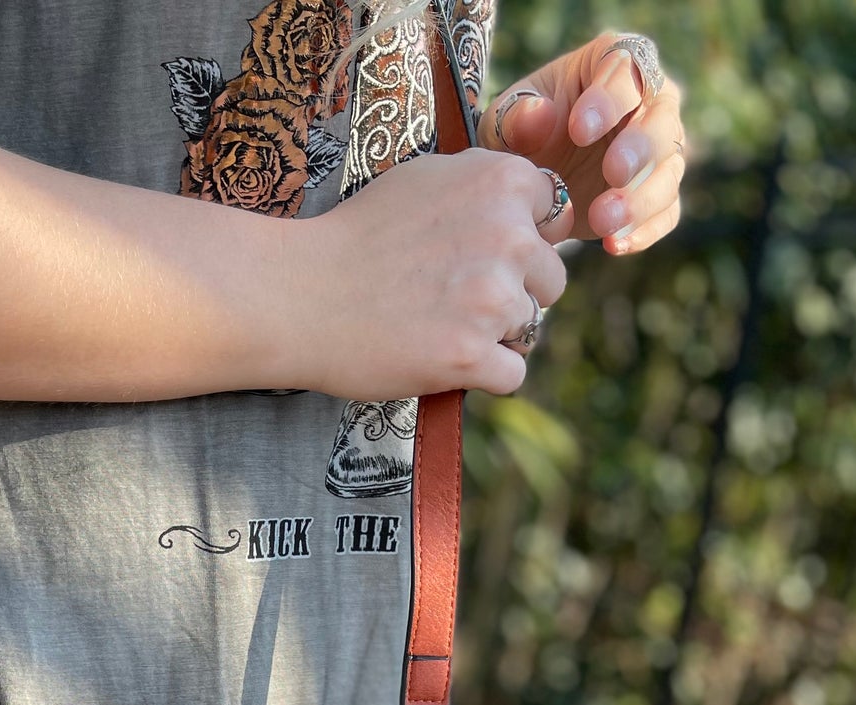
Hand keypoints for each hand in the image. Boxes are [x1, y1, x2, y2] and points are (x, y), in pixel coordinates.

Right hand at [307, 148, 570, 398]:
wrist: (300, 295)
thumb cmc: (356, 236)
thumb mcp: (425, 177)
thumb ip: (484, 187)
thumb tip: (532, 203)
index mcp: (502, 181)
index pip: (555, 215)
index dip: (523, 239)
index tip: (480, 253)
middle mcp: (509, 235)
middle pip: (552, 280)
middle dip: (516, 293)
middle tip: (456, 299)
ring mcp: (492, 299)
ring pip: (532, 328)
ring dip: (495, 335)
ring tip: (441, 327)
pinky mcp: (471, 356)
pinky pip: (512, 375)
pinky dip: (483, 375)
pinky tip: (442, 359)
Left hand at [481, 31, 686, 254]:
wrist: (531, 181)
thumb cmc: (521, 135)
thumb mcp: (505, 123)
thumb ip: (516, 118)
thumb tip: (539, 117)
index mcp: (613, 65)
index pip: (626, 70)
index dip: (609, 99)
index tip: (580, 130)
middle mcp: (648, 103)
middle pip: (661, 119)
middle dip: (641, 147)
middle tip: (613, 172)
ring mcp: (658, 152)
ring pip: (668, 171)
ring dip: (641, 198)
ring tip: (603, 220)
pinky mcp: (656, 196)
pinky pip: (665, 213)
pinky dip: (644, 231)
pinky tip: (615, 244)